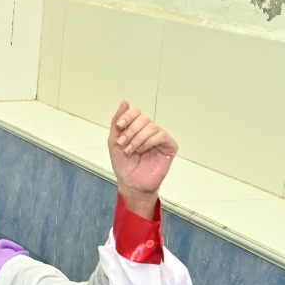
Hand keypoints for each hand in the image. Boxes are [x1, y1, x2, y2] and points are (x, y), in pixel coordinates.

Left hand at [108, 101, 177, 215]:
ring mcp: (160, 138)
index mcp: (137, 129)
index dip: (127, 117)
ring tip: (130, 151)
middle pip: (143, 118)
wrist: (131, 183)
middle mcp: (150, 131)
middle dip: (130, 131)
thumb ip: (118, 122)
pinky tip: (142, 151)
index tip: (119, 127)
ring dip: (137, 138)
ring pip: (151, 126)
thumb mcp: (114, 141)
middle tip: (123, 144)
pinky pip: (161, 135)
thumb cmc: (124, 164)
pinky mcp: (169, 146)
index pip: (136, 113)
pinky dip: (148, 142)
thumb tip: (125, 102)